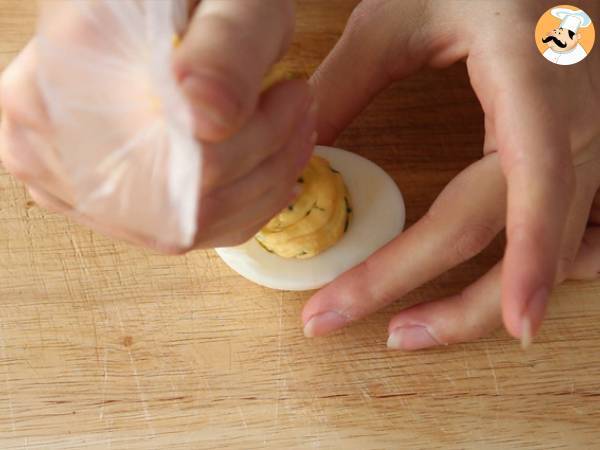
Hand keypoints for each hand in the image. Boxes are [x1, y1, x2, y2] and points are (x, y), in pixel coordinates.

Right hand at [0, 0, 314, 252]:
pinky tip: (271, 165)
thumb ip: (225, 46)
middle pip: (181, 198)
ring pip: (189, 225)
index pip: (168, 149)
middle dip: (265, 161)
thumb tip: (209, 118)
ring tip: (293, 129)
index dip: (248, 138)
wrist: (163, 14)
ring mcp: (75, 184)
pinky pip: (188, 233)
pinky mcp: (108, 206)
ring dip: (263, 184)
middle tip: (301, 109)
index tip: (292, 94)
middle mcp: (47, 140)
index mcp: (59, 73)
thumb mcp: (229, 0)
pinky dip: (246, 206)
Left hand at [302, 0, 599, 345]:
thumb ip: (343, 84)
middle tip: (386, 337)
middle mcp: (576, 124)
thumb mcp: (400, 15)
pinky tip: (502, 288)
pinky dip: (543, 271)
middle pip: (520, 238)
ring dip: (493, 299)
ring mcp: (594, 142)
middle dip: (456, 305)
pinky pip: (582, 232)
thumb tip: (297, 152)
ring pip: (557, 252)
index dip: (509, 265)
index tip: (487, 324)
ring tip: (419, 325)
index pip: (517, 192)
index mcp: (534, 83)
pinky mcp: (590, 152)